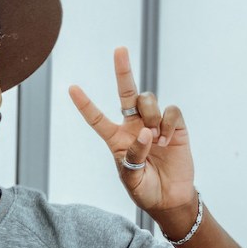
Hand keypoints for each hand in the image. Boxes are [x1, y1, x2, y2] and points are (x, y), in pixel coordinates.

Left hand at [68, 47, 194, 213]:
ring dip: (151, 116)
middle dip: (123, 70)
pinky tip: (167, 141)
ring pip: (149, 100)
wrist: (170, 198)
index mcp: (116, 139)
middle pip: (126, 92)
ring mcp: (154, 123)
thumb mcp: (132, 179)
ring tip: (156, 139)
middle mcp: (134, 126)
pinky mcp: (175, 126)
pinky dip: (168, 124)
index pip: (97, 118)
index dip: (85, 105)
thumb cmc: (145, 189)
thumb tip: (144, 133)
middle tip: (119, 49)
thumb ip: (133, 157)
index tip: (71, 88)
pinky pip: (171, 111)